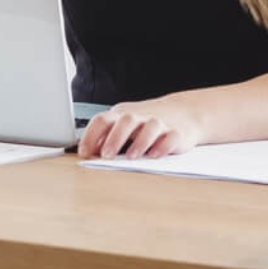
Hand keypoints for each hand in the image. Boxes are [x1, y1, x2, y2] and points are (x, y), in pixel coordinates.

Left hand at [78, 99, 204, 160]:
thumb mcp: (123, 126)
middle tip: (106, 155)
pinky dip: (163, 146)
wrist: (183, 111)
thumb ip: (106, 136)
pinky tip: (155, 155)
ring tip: (131, 157)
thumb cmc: (145, 123)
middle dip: (115, 138)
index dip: (91, 135)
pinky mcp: (177, 133)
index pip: (103, 120)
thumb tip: (86, 151)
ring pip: (151, 127)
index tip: (84, 152)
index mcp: (122, 114)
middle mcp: (141, 116)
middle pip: (126, 121)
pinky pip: (171, 137)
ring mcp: (160, 123)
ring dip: (140, 142)